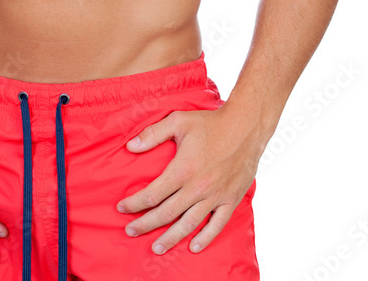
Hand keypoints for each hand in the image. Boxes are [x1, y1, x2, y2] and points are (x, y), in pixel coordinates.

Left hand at [116, 105, 261, 256]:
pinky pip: (217, 225)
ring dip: (170, 238)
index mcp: (183, 170)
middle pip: (166, 213)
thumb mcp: (178, 121)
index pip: (152, 194)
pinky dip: (205, 238)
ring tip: (156, 247)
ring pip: (188, 224)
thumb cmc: (210, 122)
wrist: (245, 127)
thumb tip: (130, 146)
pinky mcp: (230, 200)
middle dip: (145, 224)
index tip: (122, 208)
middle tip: (130, 231)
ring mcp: (215, 196)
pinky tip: (194, 246)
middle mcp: (197, 188)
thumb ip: (153, 134)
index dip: (135, 203)